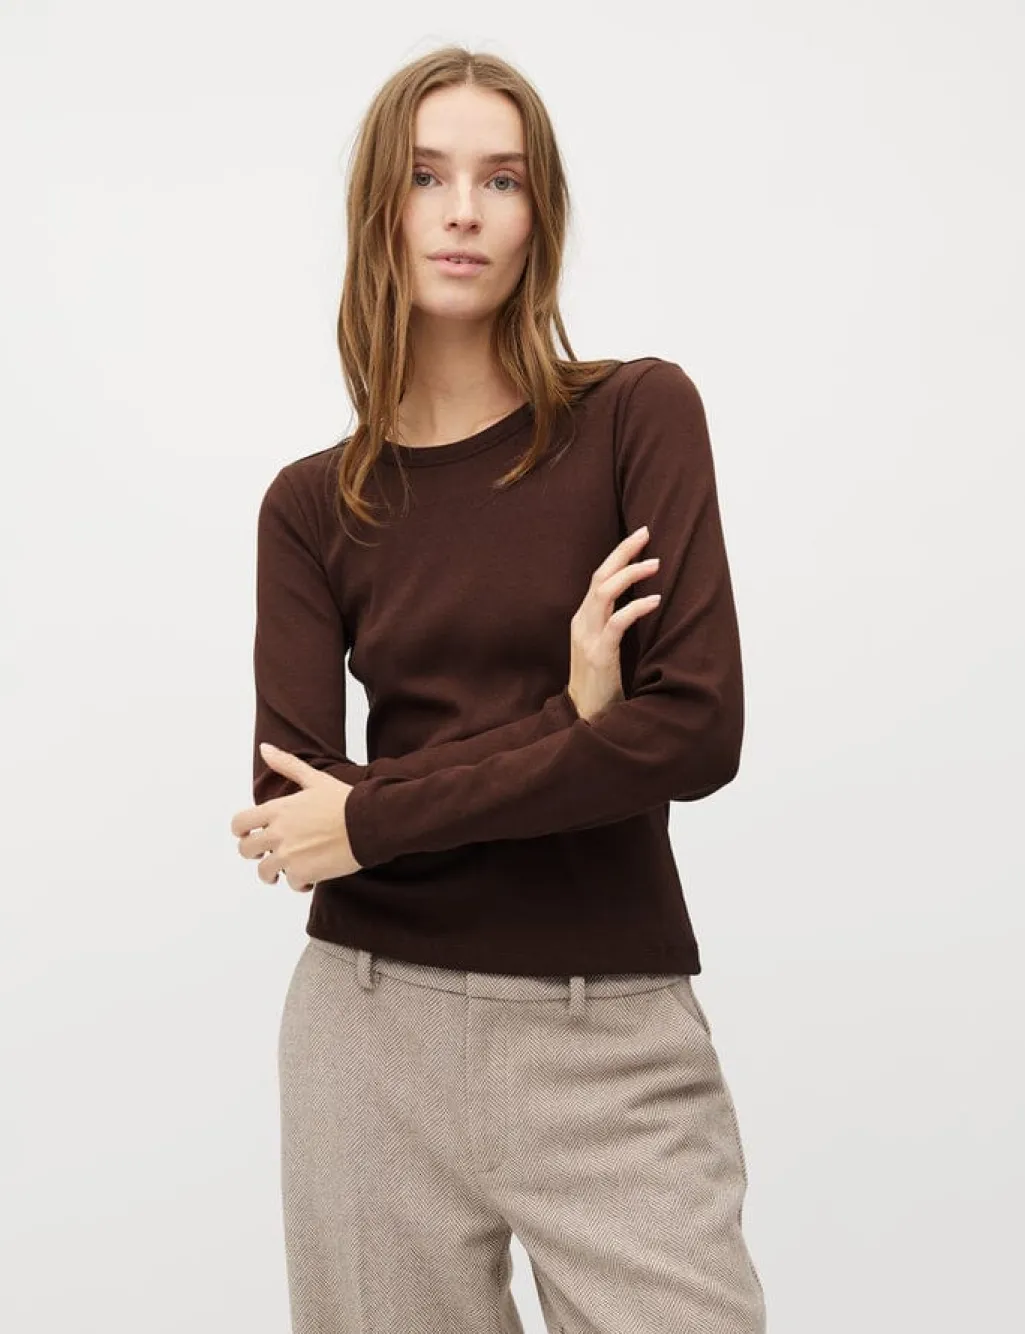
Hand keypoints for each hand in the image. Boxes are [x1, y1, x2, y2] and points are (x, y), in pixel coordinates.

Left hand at [230, 744, 362, 891]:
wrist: (369, 823)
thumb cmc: (344, 800)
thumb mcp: (314, 779)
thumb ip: (286, 764)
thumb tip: (264, 748)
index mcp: (277, 809)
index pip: (239, 824)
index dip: (241, 832)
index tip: (249, 836)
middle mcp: (277, 833)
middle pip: (245, 850)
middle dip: (255, 854)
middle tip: (270, 855)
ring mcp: (287, 855)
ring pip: (265, 872)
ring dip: (276, 873)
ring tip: (291, 871)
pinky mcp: (303, 874)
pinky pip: (291, 884)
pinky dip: (301, 884)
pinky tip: (312, 878)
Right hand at [568, 525, 659, 720]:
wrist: (584, 716)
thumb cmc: (600, 682)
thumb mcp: (604, 646)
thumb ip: (614, 624)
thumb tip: (642, 601)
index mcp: (583, 619)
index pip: (598, 578)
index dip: (617, 555)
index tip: (639, 537)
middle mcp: (581, 623)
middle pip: (599, 577)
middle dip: (622, 553)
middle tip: (645, 533)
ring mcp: (588, 638)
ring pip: (604, 593)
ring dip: (630, 575)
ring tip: (655, 564)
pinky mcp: (598, 655)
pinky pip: (617, 623)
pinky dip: (635, 608)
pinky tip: (654, 601)